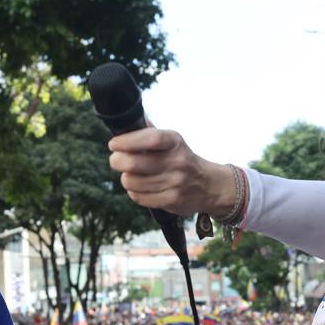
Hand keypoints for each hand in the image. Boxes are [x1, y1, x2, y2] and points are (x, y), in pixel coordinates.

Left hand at [107, 129, 233, 217]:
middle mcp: (177, 162)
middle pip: (133, 163)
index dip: (127, 141)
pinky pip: (139, 197)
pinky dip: (134, 192)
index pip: (150, 138)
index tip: (114, 144)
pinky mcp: (172, 200)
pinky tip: (140, 188)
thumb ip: (150, 132)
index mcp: (175, 142)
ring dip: (126, 178)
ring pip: (132, 182)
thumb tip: (126, 123)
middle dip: (117, 161)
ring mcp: (175, 183)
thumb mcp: (173, 141)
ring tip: (132, 175)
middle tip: (116, 160)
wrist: (210, 185)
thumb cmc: (183, 160)